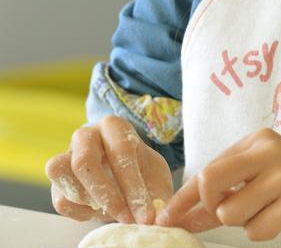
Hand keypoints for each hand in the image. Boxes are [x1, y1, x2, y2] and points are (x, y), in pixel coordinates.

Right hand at [45, 115, 172, 223]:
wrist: (125, 177)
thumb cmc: (142, 171)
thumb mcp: (155, 178)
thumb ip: (157, 196)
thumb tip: (155, 218)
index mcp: (114, 126)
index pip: (120, 151)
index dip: (133, 186)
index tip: (145, 215)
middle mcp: (86, 135)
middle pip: (84, 161)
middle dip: (106, 194)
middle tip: (125, 218)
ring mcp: (66, 155)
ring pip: (60, 172)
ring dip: (88, 200)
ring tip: (110, 212)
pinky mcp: (58, 181)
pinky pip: (60, 199)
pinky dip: (80, 213)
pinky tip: (99, 212)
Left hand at [157, 128, 280, 243]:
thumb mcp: (262, 182)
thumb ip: (225, 195)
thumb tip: (182, 215)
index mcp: (258, 140)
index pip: (208, 169)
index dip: (182, 197)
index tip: (163, 218)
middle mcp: (268, 150)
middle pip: (210, 180)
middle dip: (211, 206)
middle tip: (229, 212)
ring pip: (230, 212)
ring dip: (245, 223)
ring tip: (270, 211)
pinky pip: (255, 229)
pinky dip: (263, 231)